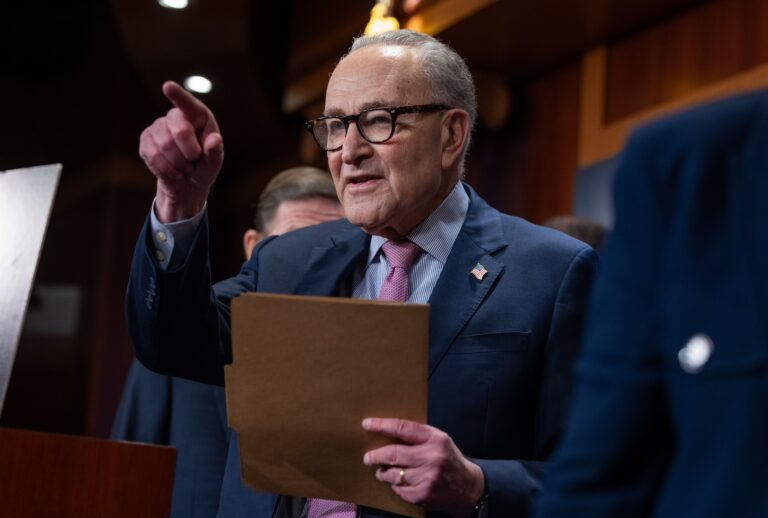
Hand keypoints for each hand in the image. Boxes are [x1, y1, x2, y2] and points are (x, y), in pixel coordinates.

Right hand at [139, 81, 223, 221]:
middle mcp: (176, 116)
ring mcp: (158, 126)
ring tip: (185, 167)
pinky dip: (166, 169)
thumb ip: (215, 152)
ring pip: (165, 146)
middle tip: (195, 160)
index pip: (188, 103)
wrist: (186, 182)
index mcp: (198, 116)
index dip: (178, 95)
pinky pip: (153, 155)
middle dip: (190, 152)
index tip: (167, 86)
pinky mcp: (145, 139)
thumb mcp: (214, 162)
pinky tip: (172, 170)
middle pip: (180, 130)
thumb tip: (215, 139)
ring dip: (178, 164)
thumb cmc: (204, 166)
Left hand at [362, 418, 484, 516]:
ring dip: (383, 472)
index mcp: (435, 439)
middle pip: (393, 454)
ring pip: (393, 474)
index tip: (367, 424)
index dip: (382, 426)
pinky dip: (395, 485)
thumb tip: (387, 433)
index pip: (403, 428)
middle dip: (375, 456)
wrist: (468, 488)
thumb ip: (418, 436)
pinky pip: (398, 489)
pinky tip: (400, 482)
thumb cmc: (449, 459)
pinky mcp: (422, 494)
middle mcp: (431, 457)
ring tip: (382, 470)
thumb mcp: (439, 440)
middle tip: (368, 457)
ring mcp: (426, 478)